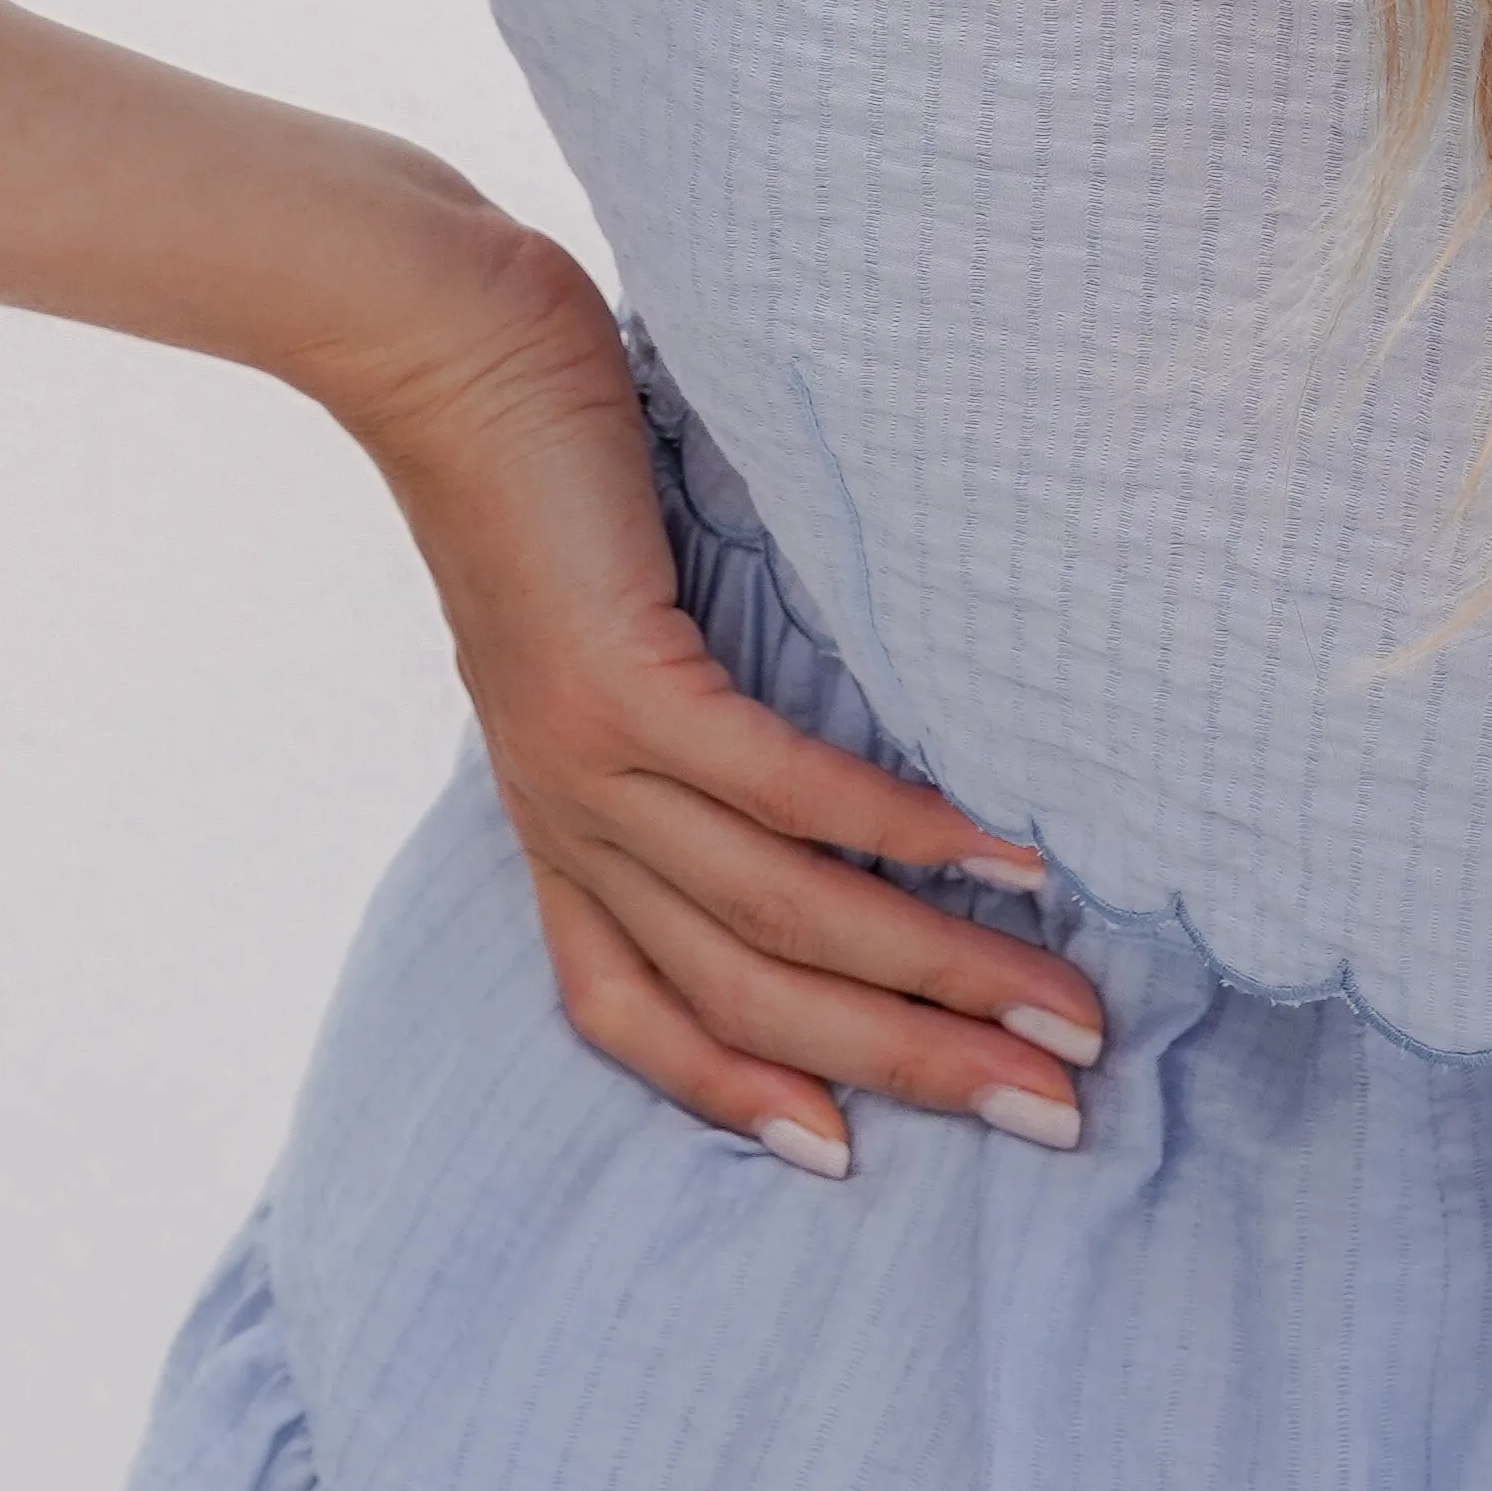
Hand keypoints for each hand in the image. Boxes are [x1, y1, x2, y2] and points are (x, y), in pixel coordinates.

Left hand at [322, 220, 1102, 1178]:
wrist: (427, 335)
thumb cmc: (528, 452)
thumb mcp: (587, 614)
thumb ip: (668, 696)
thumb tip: (803, 746)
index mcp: (552, 813)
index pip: (629, 1008)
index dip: (735, 1095)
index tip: (852, 1154)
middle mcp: (564, 810)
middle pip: (742, 997)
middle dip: (906, 1067)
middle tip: (1053, 1112)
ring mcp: (588, 754)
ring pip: (778, 916)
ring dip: (939, 976)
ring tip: (1064, 1010)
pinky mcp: (621, 678)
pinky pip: (782, 789)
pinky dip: (901, 833)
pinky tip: (1004, 860)